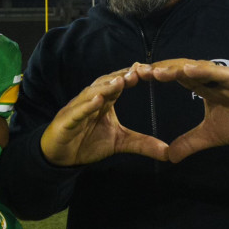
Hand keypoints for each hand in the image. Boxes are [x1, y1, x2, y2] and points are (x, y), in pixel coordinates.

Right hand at [39, 64, 169, 165]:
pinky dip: (86, 106)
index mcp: (104, 101)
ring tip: (120, 81)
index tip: (151, 71)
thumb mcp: (120, 143)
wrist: (60, 157)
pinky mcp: (66, 122)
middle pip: (107, 83)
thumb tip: (168, 153)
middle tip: (139, 70)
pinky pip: (77, 112)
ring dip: (105, 86)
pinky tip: (97, 101)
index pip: (119, 84)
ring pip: (91, 93)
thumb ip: (142, 144)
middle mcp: (90, 100)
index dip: (133, 76)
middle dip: (122, 76)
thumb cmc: (87, 143)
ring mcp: (77, 109)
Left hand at [137, 59, 228, 160]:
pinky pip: (218, 74)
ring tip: (154, 71)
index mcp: (205, 87)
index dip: (156, 77)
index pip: (175, 78)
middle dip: (158, 70)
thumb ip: (191, 143)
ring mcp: (226, 77)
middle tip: (134, 71)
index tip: (133, 80)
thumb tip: (169, 157)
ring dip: (174, 69)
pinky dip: (202, 72)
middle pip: (180, 69)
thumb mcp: (213, 136)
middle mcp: (212, 78)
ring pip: (195, 69)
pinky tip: (185, 70)